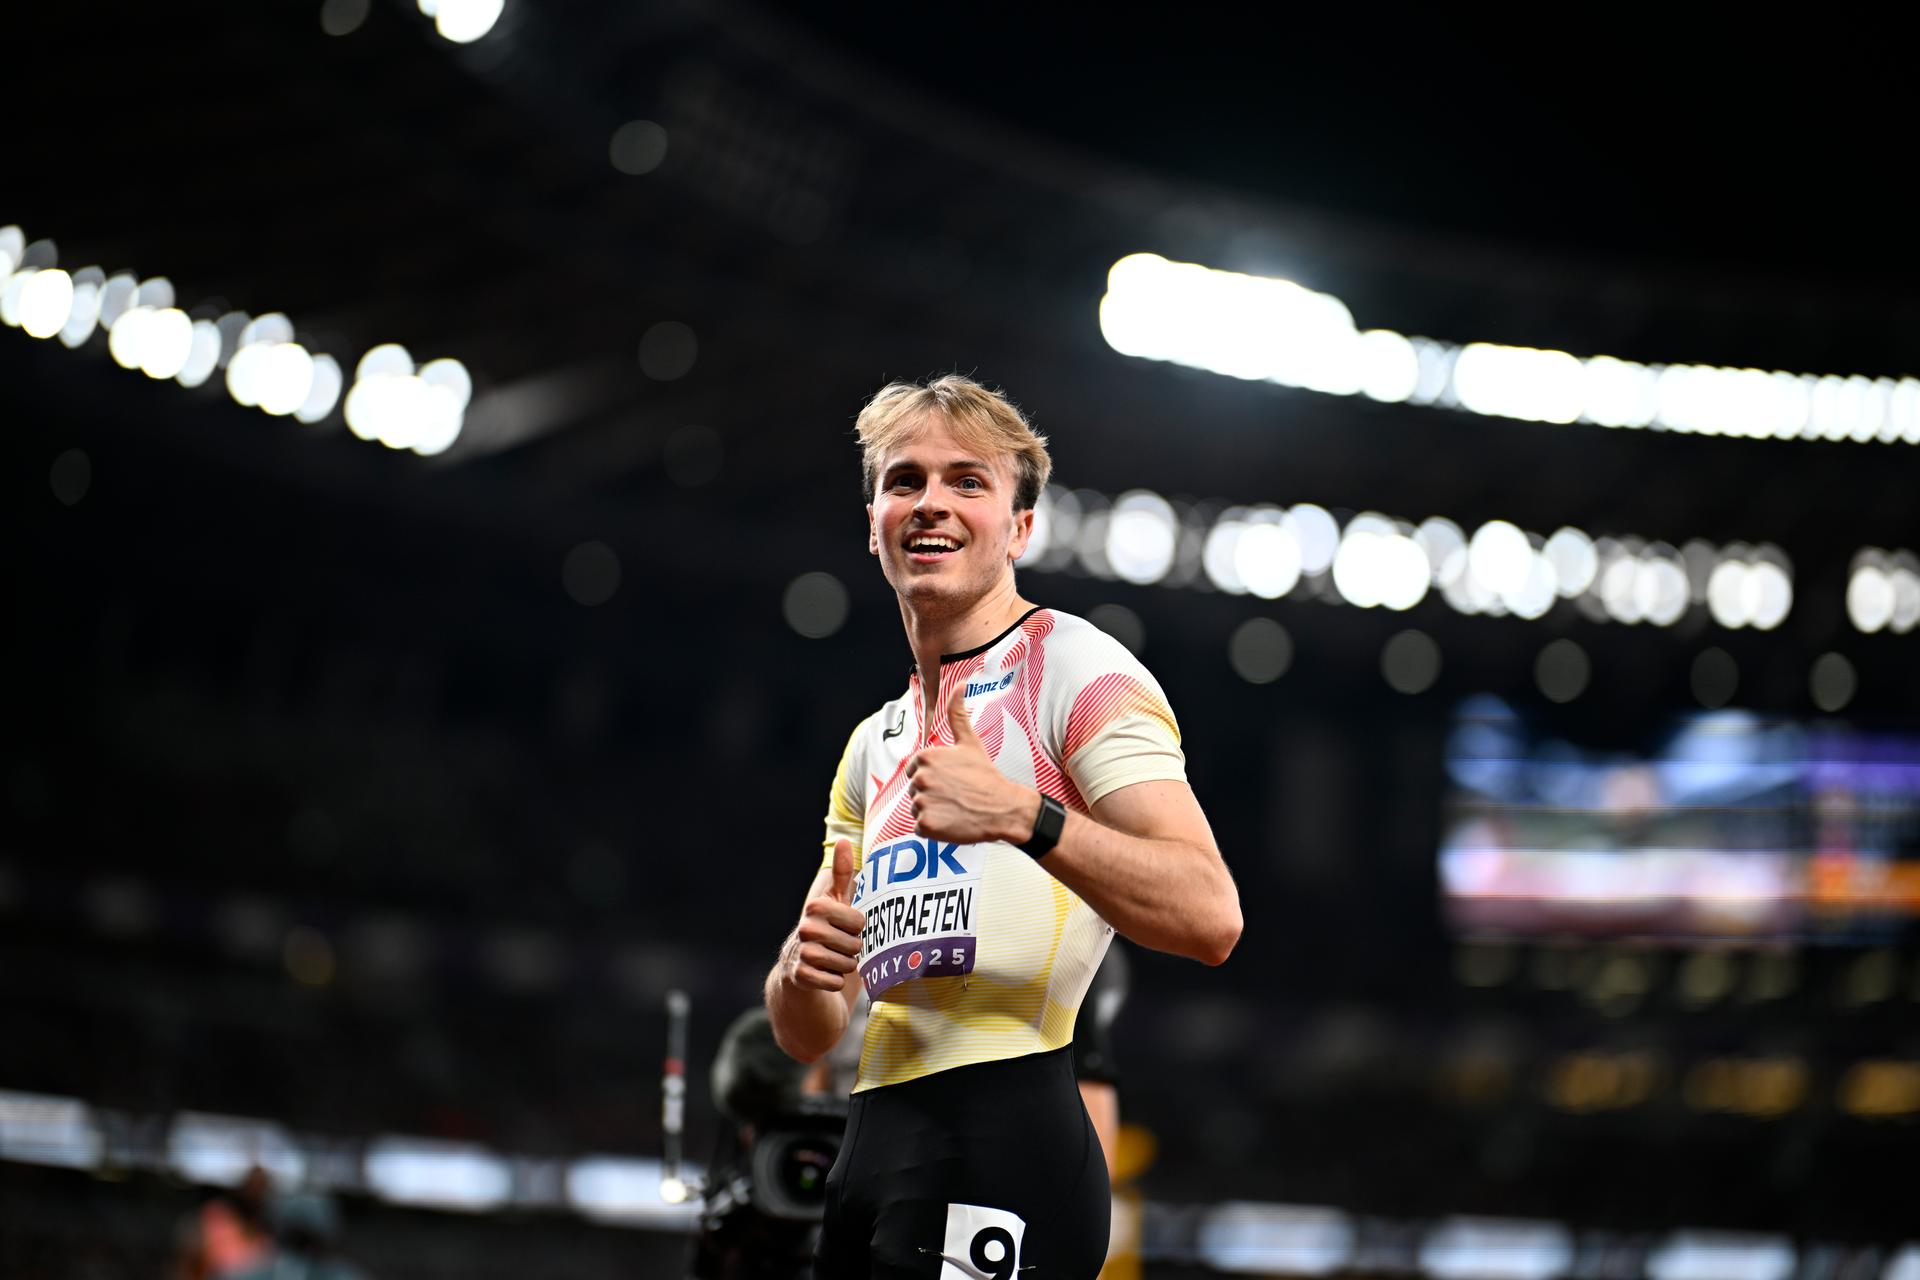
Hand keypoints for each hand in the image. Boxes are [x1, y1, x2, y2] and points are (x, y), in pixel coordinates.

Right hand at [785, 838, 864, 991]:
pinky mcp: (800, 977)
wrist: (798, 968)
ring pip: (846, 964)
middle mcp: (805, 927)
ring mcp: (801, 953)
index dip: (856, 929)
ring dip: (845, 966)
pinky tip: (825, 975)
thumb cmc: (825, 930)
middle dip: (852, 950)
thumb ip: (842, 873)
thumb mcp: (835, 901)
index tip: (843, 928)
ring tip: (833, 960)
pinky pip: (834, 982)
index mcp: (816, 906)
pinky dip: (835, 981)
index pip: (859, 922)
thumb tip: (845, 839)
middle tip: (838, 947)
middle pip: (854, 944)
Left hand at [905, 685, 1033, 843]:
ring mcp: (921, 802)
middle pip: (914, 789)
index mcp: (925, 756)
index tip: (952, 780)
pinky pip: (919, 827)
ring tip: (954, 808)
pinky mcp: (925, 825)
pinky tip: (951, 821)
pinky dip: (933, 828)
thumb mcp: (970, 742)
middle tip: (955, 795)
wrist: (1004, 808)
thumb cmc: (986, 775)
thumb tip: (960, 684)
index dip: (933, 776)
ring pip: (916, 808)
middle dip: (931, 794)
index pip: (915, 770)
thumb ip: (958, 713)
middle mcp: (920, 778)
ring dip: (932, 811)